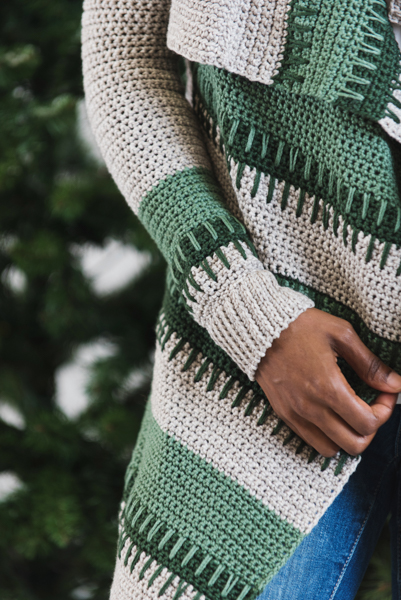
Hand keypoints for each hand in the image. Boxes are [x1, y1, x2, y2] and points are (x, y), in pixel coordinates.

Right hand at [255, 308, 400, 456]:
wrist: (259, 327)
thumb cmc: (301, 326)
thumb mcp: (341, 334)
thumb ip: (369, 363)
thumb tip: (395, 384)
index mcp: (328, 387)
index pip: (367, 423)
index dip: (384, 412)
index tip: (384, 394)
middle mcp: (311, 407)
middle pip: (353, 444)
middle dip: (370, 428)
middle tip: (371, 406)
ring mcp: (295, 413)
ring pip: (331, 449)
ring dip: (347, 437)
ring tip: (350, 414)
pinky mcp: (283, 413)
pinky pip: (310, 441)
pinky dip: (327, 436)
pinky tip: (331, 415)